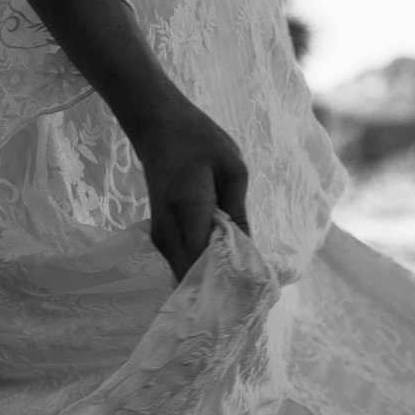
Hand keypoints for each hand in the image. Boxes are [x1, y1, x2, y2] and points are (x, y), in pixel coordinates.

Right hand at [130, 103, 249, 281]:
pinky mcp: (160, 240)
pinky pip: (184, 265)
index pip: (207, 259)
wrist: (158, 128)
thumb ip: (238, 213)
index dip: (232, 276)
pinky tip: (224, 262)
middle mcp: (168, 231)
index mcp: (188, 208)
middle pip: (195, 277)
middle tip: (253, 286)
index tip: (256, 283)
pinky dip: (203, 269)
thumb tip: (249, 254)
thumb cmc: (199, 141)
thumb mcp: (232, 169)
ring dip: (213, 278)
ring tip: (242, 275)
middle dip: (223, 284)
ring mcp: (160, 239)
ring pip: (188, 276)